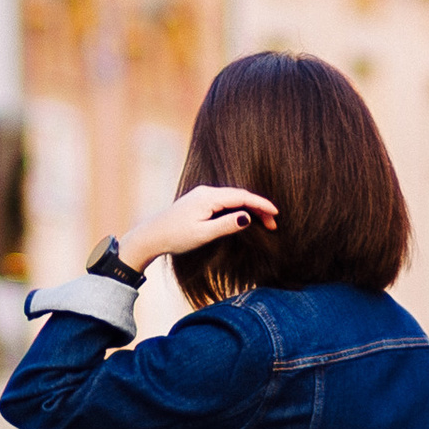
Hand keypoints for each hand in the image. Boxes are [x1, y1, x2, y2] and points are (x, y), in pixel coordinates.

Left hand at [117, 184, 276, 273]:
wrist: (152, 235)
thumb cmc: (176, 237)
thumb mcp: (203, 234)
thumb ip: (226, 225)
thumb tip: (247, 217)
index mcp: (208, 197)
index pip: (242, 197)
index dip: (261, 204)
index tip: (276, 214)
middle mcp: (206, 191)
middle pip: (240, 195)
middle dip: (259, 207)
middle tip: (273, 224)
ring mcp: (202, 195)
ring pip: (233, 198)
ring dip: (249, 208)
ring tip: (264, 222)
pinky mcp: (200, 201)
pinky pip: (225, 201)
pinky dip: (239, 208)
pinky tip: (245, 217)